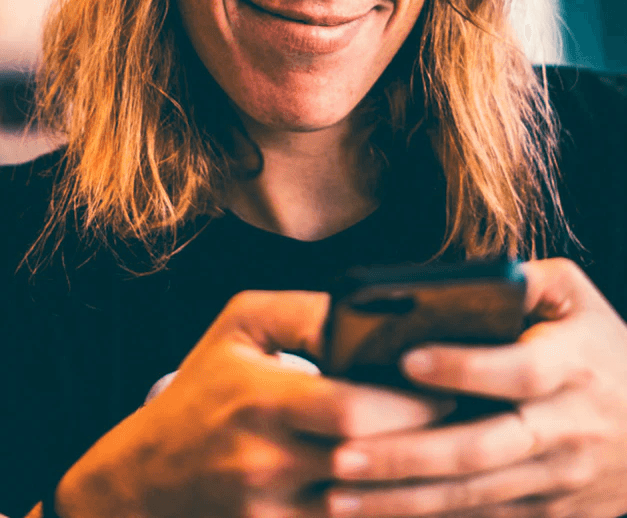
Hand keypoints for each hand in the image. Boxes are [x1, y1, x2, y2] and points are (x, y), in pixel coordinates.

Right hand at [54, 290, 449, 517]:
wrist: (144, 482)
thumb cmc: (202, 392)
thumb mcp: (239, 327)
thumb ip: (304, 312)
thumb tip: (366, 314)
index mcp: (259, 401)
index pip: (351, 408)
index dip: (407, 402)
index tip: (445, 388)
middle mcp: (265, 464)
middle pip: (368, 460)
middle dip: (423, 442)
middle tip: (463, 420)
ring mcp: (270, 514)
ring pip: (364, 507)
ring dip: (411, 484)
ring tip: (451, 457)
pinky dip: (380, 510)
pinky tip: (410, 492)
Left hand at [328, 258, 626, 517]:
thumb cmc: (602, 347)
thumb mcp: (578, 297)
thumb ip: (527, 279)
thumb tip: (467, 277)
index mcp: (573, 368)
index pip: (517, 372)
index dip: (464, 368)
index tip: (406, 361)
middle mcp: (565, 430)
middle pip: (481, 449)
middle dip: (407, 454)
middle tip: (341, 452)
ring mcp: (558, 481)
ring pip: (474, 497)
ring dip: (403, 500)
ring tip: (338, 495)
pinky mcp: (551, 515)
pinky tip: (379, 517)